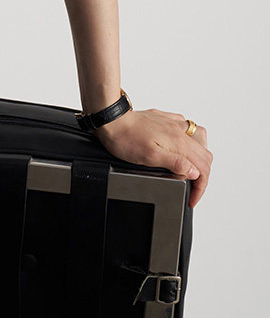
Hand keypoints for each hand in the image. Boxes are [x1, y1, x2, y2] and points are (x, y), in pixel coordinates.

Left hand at [92, 107, 211, 208]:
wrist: (111, 119)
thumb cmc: (126, 138)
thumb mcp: (150, 157)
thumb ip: (176, 164)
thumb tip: (195, 172)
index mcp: (179, 142)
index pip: (202, 168)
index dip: (200, 188)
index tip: (191, 198)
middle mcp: (179, 130)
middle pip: (204, 155)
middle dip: (203, 175)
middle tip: (192, 188)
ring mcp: (172, 123)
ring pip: (199, 139)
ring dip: (200, 156)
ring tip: (192, 168)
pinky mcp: (163, 118)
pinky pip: (185, 127)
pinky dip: (189, 140)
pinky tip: (180, 145)